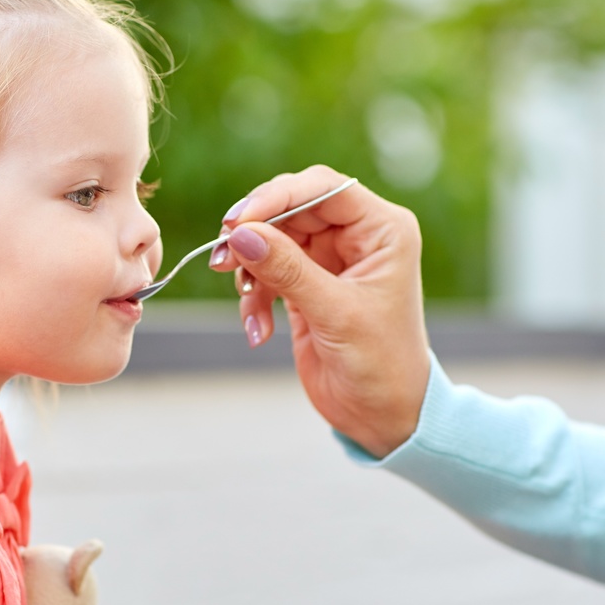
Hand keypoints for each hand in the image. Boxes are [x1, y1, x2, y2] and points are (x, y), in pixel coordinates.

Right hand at [210, 165, 429, 456]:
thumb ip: (287, 270)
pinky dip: (254, 297)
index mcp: (381, 229)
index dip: (277, 196)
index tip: (238, 222)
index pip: (323, 188)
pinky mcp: (306, 286)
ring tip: (246, 298)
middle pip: (290, 208)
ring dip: (250, 268)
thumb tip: (240, 234)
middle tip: (223, 257)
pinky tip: (258, 331)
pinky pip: (266, 272)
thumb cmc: (380, 364)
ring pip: (273, 239)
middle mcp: (357, 237)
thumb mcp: (335, 314)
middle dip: (255, 232)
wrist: (382, 416)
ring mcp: (329, 261)